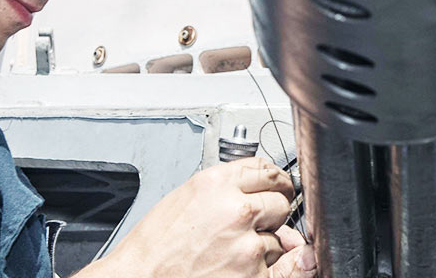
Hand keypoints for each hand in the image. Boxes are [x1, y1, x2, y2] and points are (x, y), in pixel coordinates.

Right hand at [82, 157, 316, 277]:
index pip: (266, 169)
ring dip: (264, 243)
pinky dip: (266, 268)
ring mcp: (247, 245)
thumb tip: (264, 190)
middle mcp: (235, 210)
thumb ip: (227, 189)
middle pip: (280, 200)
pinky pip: (279, 266)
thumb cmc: (154, 247)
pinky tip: (240, 267)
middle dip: (271, 211)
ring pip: (280, 236)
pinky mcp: (254, 276)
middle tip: (252, 223)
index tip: (277, 184)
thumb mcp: (186, 198)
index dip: (274, 179)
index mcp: (215, 184)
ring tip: (228, 252)